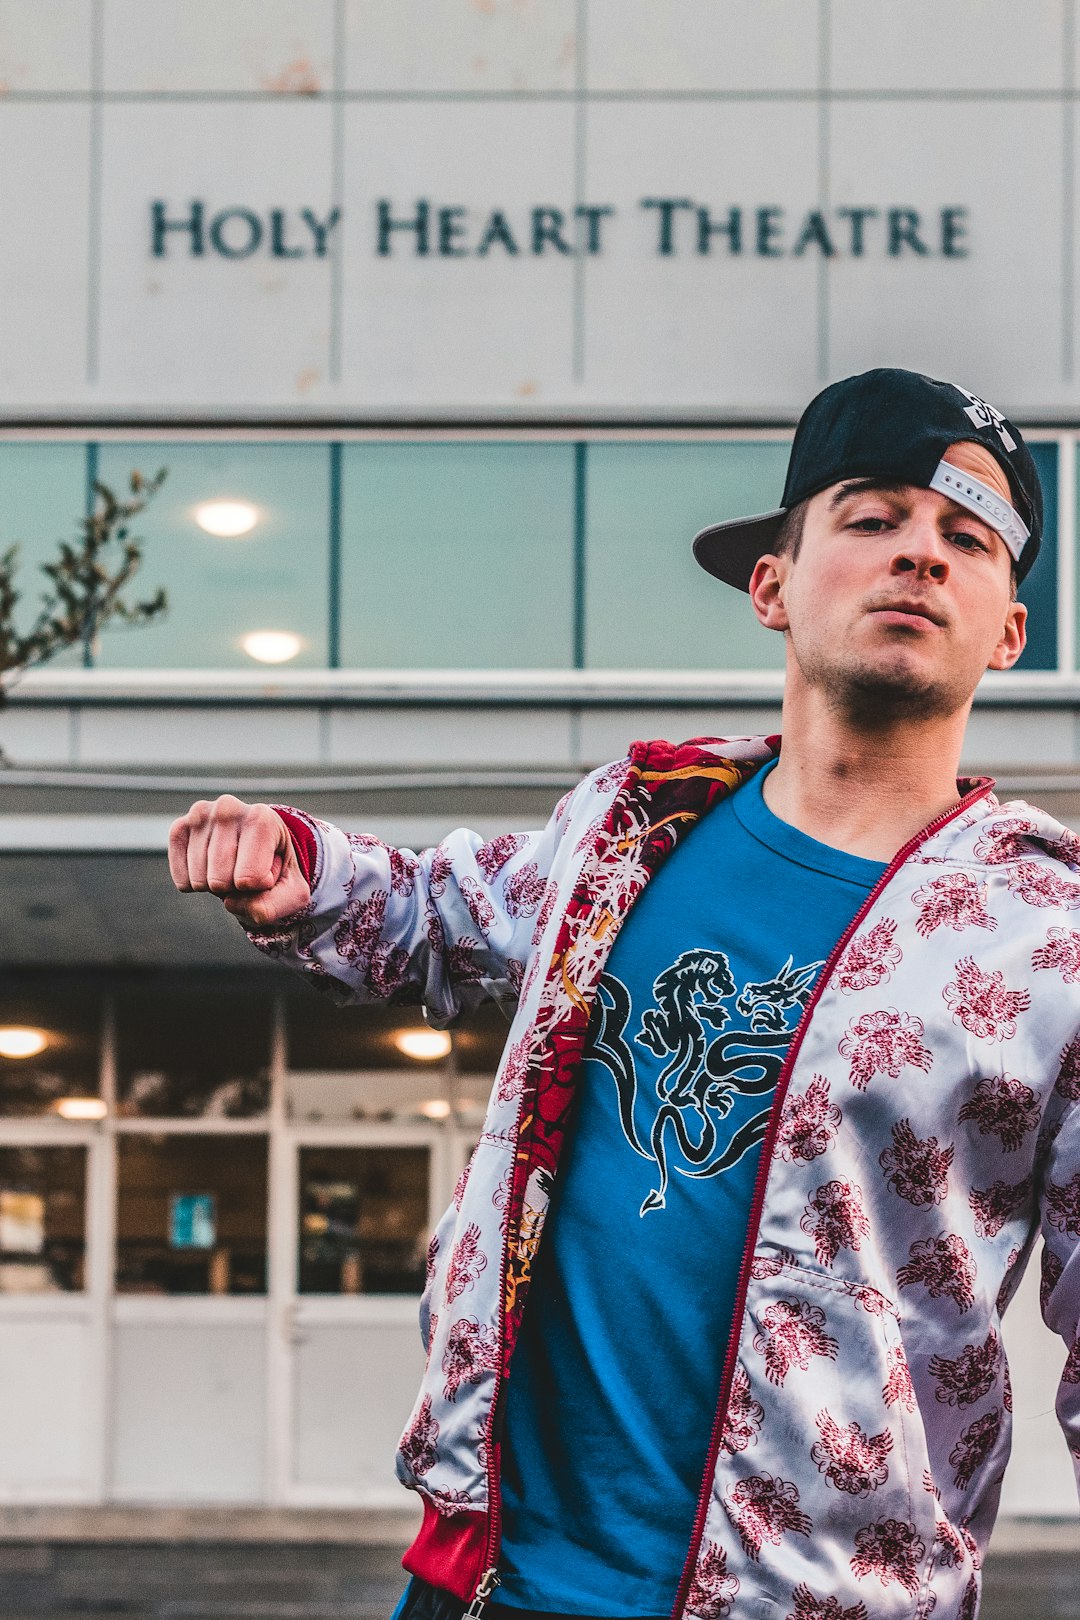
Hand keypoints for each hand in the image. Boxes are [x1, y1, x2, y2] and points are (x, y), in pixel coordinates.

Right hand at [168, 795, 311, 926]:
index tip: (267, 870)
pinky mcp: (179, 828)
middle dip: (235, 888)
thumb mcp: (292, 893)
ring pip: (199, 880)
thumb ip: (271, 907)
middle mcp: (228, 808)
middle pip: (220, 880)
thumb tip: (230, 902)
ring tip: (231, 866)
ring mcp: (200, 815)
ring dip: (216, 886)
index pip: (249, 878)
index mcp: (262, 818)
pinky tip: (210, 869)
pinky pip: (182, 878)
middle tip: (246, 870)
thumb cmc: (276, 869)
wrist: (259, 847)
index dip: (259, 886)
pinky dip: (195, 885)